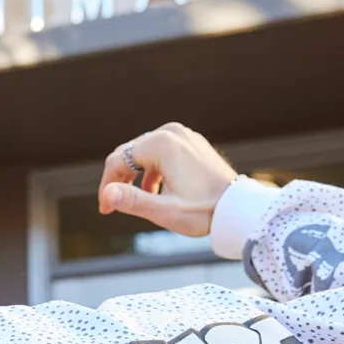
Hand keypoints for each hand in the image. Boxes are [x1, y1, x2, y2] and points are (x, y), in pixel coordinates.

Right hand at [99, 123, 237, 236]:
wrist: (238, 205)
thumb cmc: (204, 211)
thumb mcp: (164, 211)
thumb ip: (132, 201)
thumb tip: (106, 195)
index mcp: (162, 144)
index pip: (118, 161)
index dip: (106, 186)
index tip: (106, 210)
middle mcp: (171, 132)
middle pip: (128, 153)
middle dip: (118, 179)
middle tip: (112, 206)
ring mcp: (182, 134)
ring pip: (142, 152)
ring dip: (133, 175)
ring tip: (134, 199)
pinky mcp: (190, 142)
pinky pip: (159, 152)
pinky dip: (150, 170)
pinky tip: (153, 190)